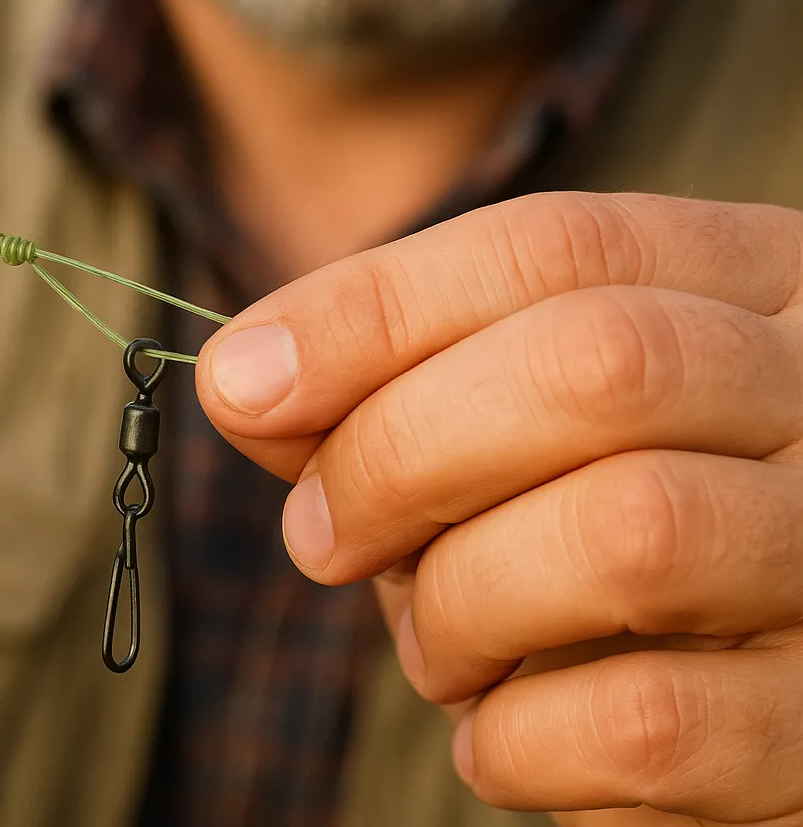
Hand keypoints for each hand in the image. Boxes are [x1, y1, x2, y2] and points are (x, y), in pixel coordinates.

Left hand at [197, 193, 802, 825]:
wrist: (789, 683)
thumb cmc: (627, 528)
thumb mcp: (529, 429)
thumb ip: (400, 390)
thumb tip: (245, 383)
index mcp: (756, 288)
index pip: (556, 249)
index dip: (372, 310)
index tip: (241, 383)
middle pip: (594, 365)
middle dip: (400, 452)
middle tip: (320, 537)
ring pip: (626, 535)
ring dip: (460, 604)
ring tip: (437, 649)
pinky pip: (647, 722)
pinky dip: (520, 739)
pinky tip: (503, 737)